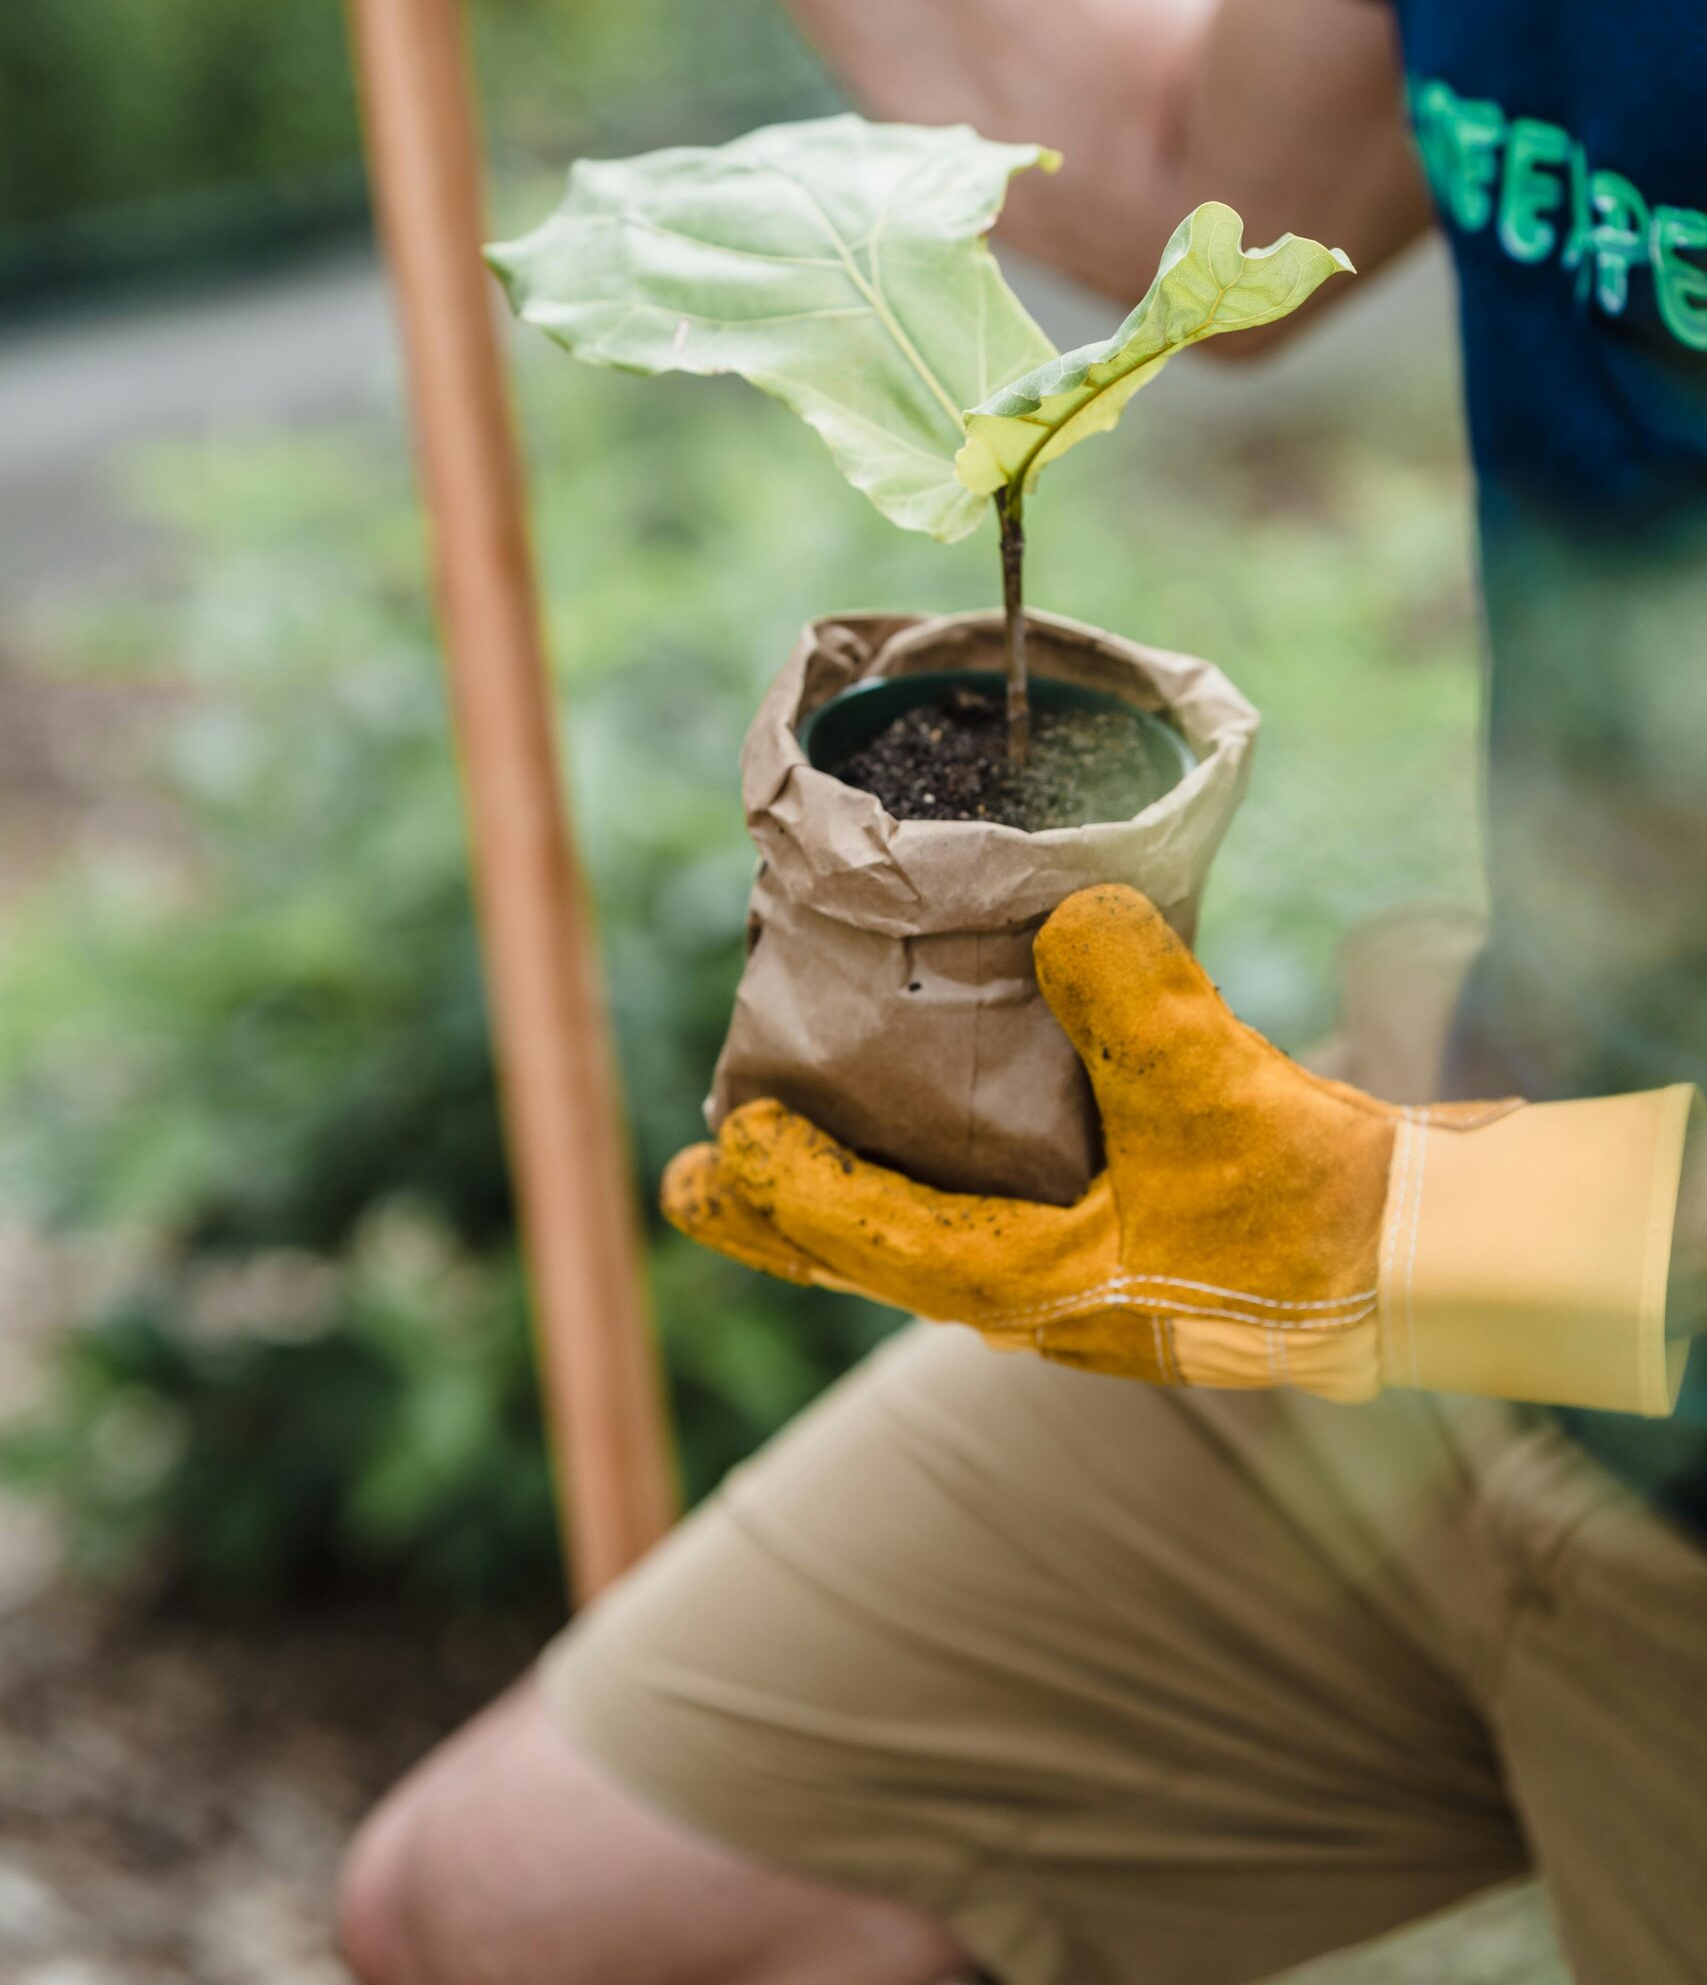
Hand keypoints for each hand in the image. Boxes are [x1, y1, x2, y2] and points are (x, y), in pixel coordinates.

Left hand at [668, 885, 1695, 1413]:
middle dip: (783, 1221)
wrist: (1421, 1263)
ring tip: (777, 1159)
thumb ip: (1133, 999)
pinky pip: (987, 1225)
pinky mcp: (1126, 1256)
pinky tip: (935, 1138)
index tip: (726, 1137)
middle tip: (691, 1187)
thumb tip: (1069, 909)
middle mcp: (1042, 1304)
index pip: (878, 1242)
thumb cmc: (1316, 1204)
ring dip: (848, 1205)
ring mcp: (1083, 1288)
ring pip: (925, 1246)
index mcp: (1038, 1286)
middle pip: (876, 1262)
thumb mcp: (1216, 1092)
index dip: (793, 1192)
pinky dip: (932, 1185)